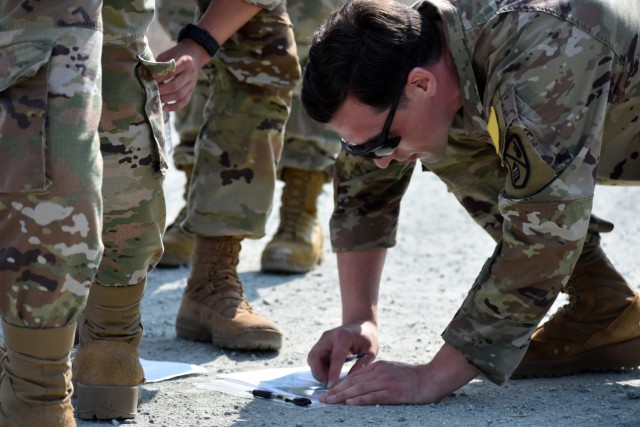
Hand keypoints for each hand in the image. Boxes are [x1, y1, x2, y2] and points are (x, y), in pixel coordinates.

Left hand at [153, 40, 209, 110]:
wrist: (194, 54)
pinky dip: (174, 106)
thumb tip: (147, 76)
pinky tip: (164, 107)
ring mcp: (192, 83)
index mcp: (185, 62)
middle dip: (161, 91)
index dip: (159, 78)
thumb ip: (159, 64)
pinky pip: (184, 101)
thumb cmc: (177, 54)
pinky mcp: (192, 90)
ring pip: (179, 95)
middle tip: (150, 92)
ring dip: (166, 99)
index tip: (149, 80)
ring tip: (155, 99)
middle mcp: (190, 74)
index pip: (170, 72)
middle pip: (175, 87)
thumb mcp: (168, 54)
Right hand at [307, 320, 378, 388]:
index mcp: (343, 336)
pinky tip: (329, 374)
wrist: (361, 325)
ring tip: (330, 380)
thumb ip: (361, 366)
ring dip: (318, 372)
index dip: (332, 374)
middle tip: (328, 385)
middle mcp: (329, 336)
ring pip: (312, 358)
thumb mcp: (370, 352)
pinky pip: (315, 358)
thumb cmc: (367, 338)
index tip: (332, 387)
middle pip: (315, 356)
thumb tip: (349, 382)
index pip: (335, 358)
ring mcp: (322, 339)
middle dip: (318, 373)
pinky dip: (319, 368)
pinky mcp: (320, 344)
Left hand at [320, 343, 479, 404]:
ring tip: (330, 401)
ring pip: (359, 389)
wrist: (432, 377)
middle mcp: (379, 372)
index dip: (339, 384)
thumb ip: (377, 375)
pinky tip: (349, 403)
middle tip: (322, 398)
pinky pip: (372, 396)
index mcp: (378, 366)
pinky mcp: (392, 392)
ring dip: (342, 396)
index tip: (328, 391)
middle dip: (336, 391)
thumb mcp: (391, 371)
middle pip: (353, 382)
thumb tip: (362, 385)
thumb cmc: (413, 377)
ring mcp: (385, 381)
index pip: (354, 376)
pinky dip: (359, 400)